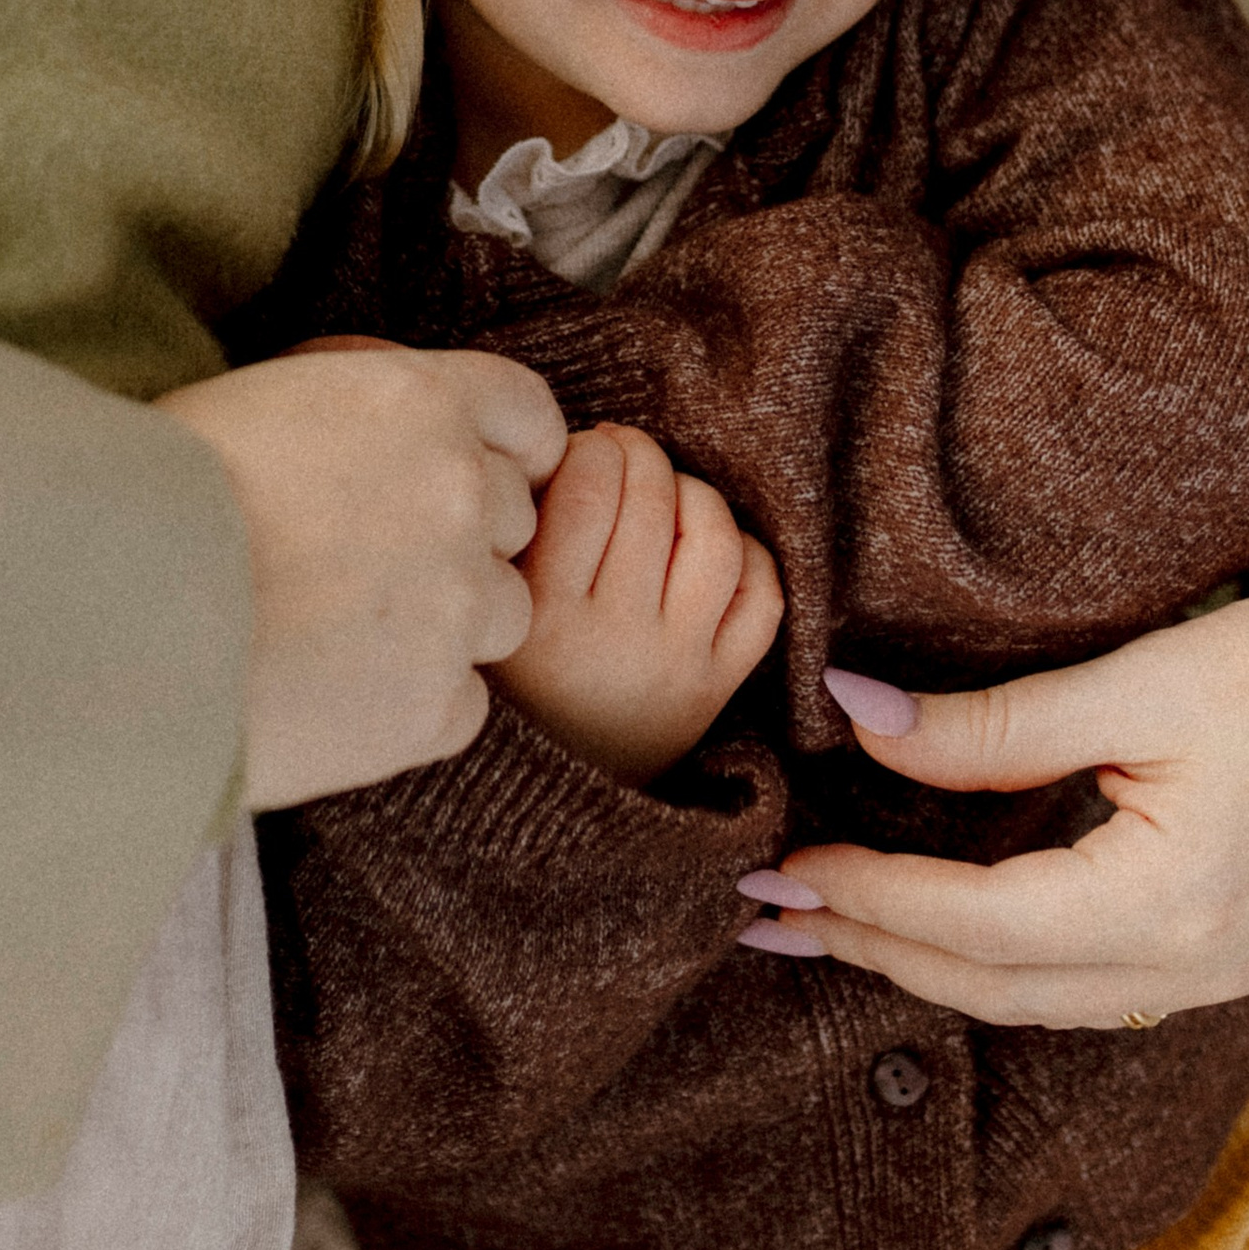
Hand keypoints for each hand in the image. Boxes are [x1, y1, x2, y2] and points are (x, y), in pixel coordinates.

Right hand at [164, 340, 566, 809]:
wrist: (108, 614)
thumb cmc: (149, 494)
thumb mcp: (257, 405)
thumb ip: (349, 422)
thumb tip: (362, 446)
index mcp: (418, 400)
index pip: (526, 412)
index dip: (506, 448)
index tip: (472, 473)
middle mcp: (460, 494)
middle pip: (512, 521)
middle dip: (459, 541)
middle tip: (366, 567)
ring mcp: (457, 605)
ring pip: (501, 615)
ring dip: (443, 626)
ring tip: (340, 637)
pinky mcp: (433, 705)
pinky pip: (460, 705)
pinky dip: (411, 705)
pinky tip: (330, 696)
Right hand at [493, 422, 781, 784]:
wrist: (548, 808)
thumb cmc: (506, 680)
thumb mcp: (484, 611)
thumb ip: (513, 530)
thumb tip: (566, 441)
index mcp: (539, 619)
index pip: (586, 486)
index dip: (588, 446)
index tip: (576, 452)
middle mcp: (616, 643)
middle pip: (653, 499)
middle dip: (638, 454)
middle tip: (619, 456)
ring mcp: (678, 666)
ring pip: (716, 540)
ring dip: (693, 495)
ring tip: (663, 498)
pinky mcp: (720, 687)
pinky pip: (764, 596)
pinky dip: (745, 555)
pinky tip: (703, 551)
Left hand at [742, 526, 1248, 1022]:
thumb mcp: (1137, 684)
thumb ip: (992, 724)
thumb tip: (852, 716)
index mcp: (1168, 907)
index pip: (973, 925)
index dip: (866, 898)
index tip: (775, 866)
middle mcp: (1187, 968)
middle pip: (988, 985)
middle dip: (867, 948)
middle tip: (762, 912)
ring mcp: (1207, 975)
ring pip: (1027, 999)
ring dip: (918, 964)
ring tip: (822, 923)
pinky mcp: (1214, 955)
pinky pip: (1073, 985)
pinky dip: (986, 961)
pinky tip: (930, 929)